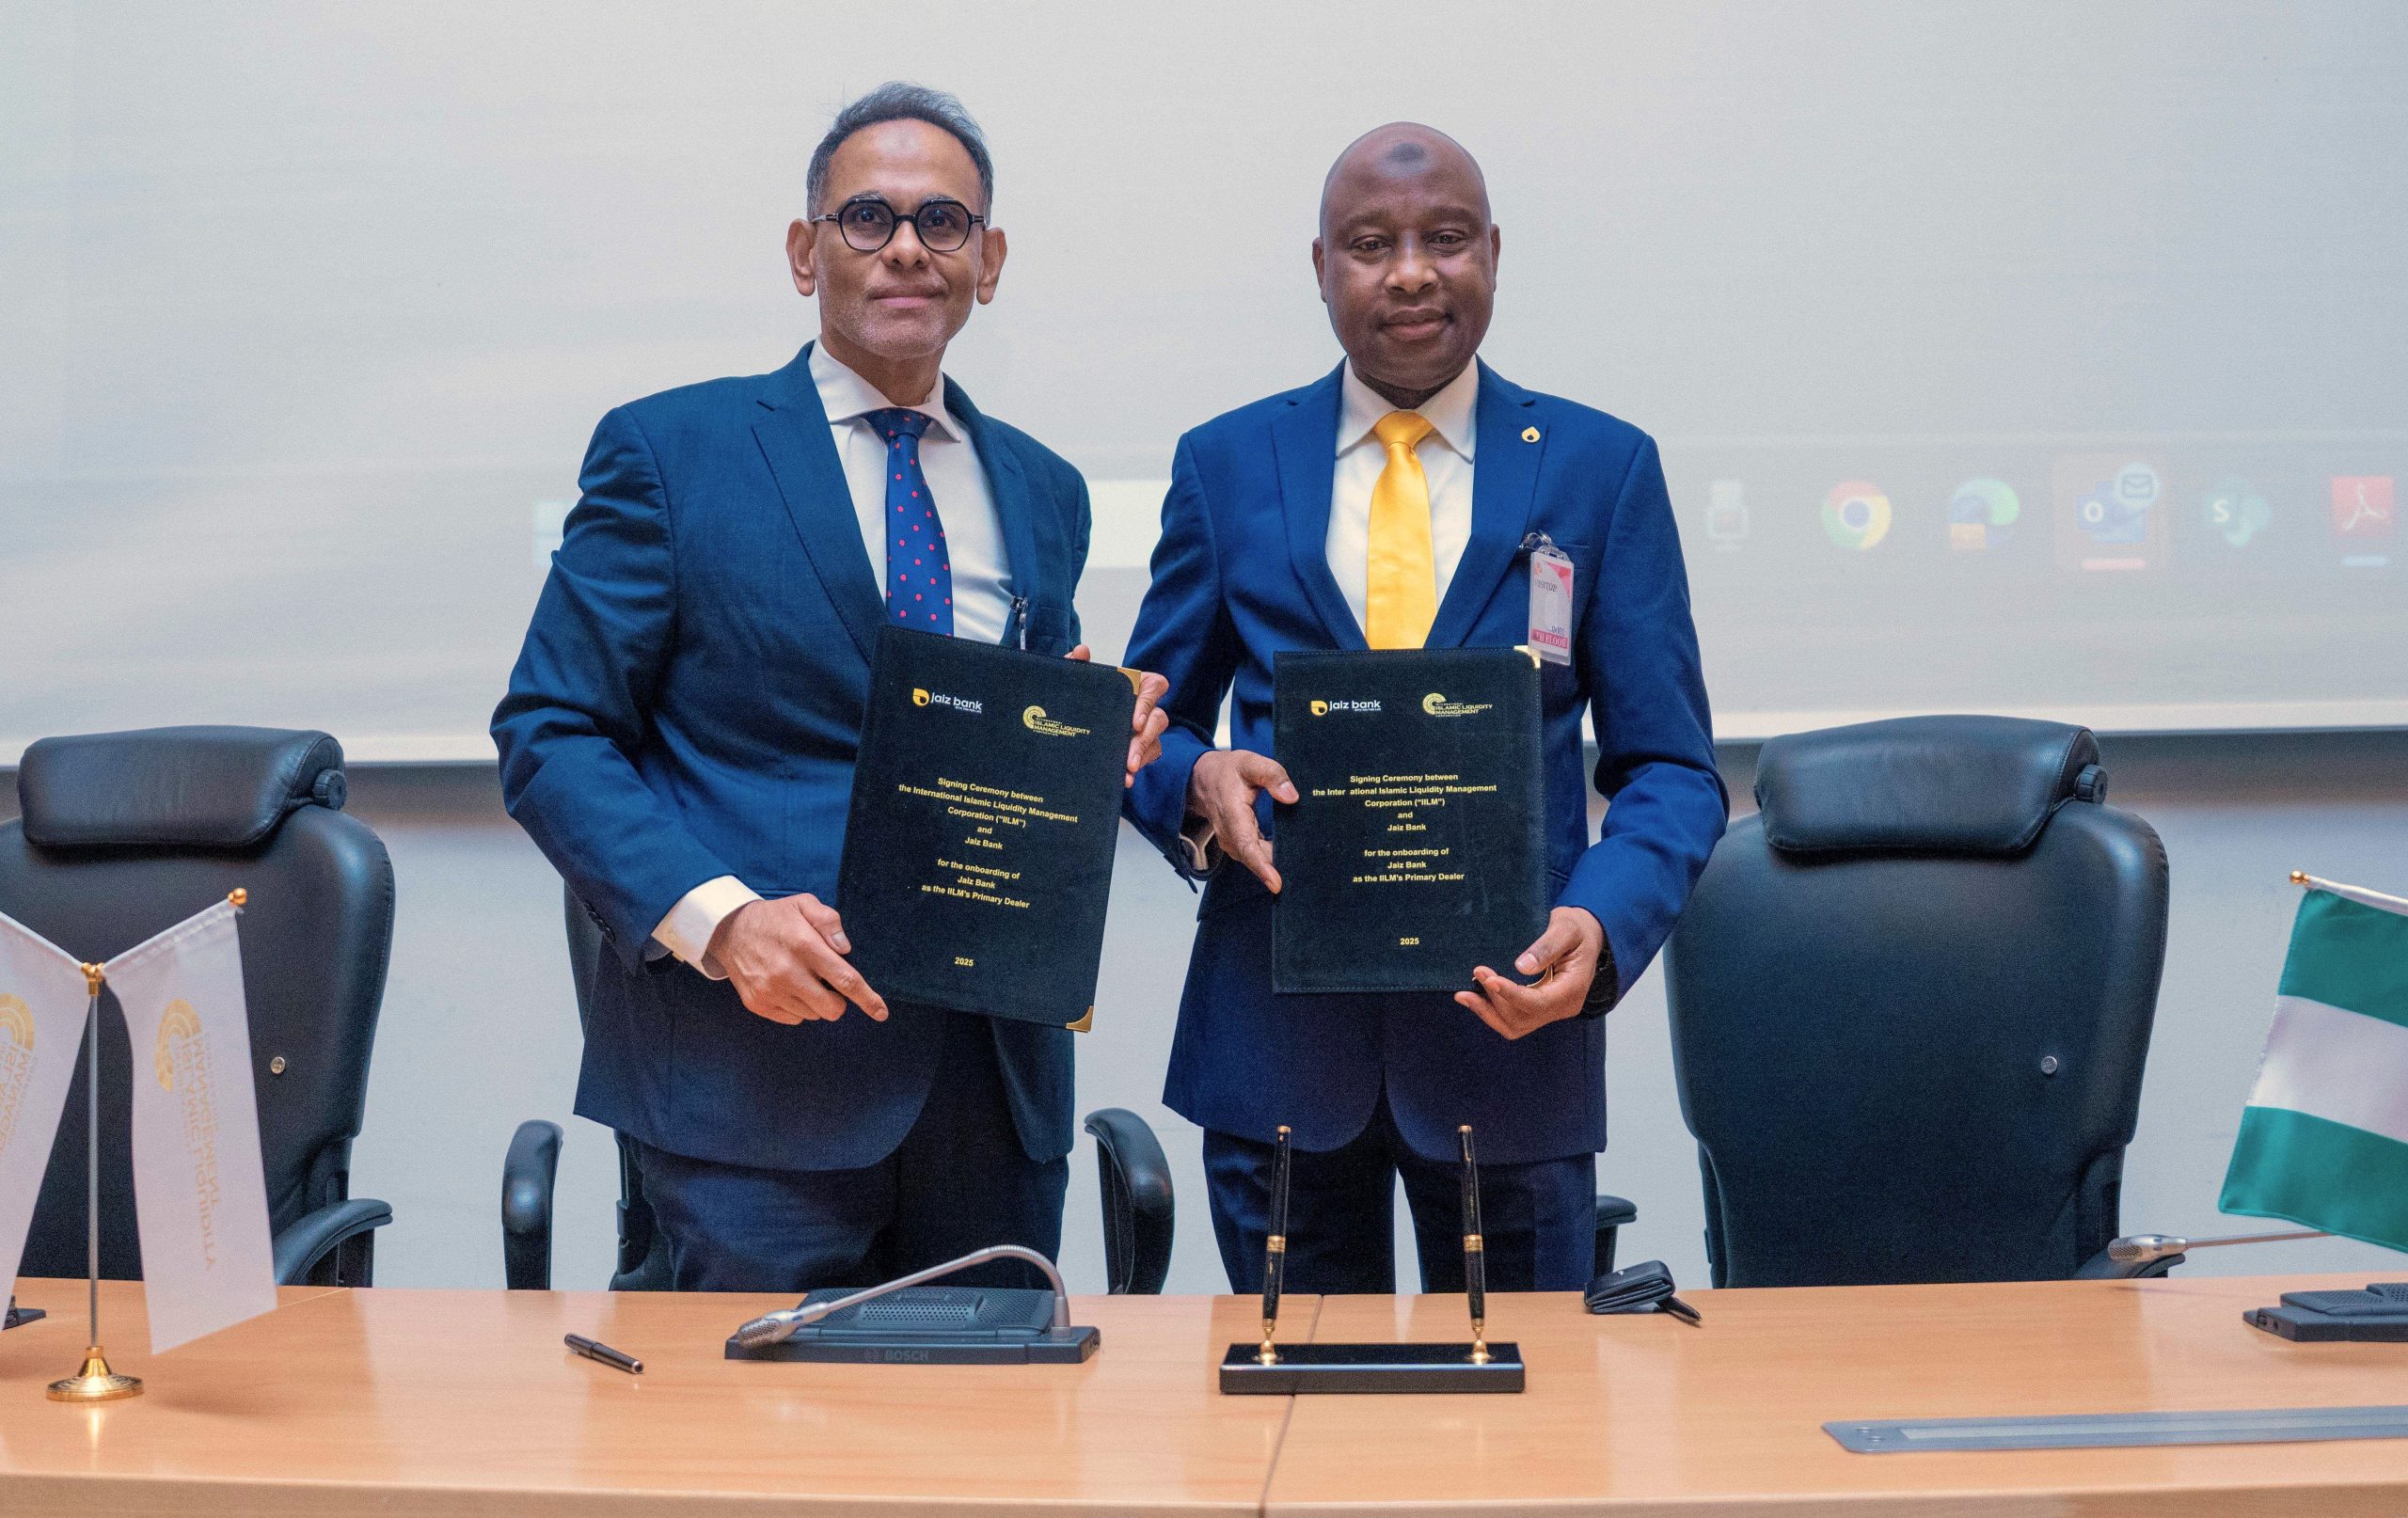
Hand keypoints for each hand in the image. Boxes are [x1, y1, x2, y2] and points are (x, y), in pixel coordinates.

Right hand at [706, 894, 888, 1024]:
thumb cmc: (775, 918)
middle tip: (830, 984)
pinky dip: (798, 1007)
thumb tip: (845, 950)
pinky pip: (793, 1019)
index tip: (881, 1011)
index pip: (844, 979)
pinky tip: (788, 987)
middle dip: (840, 1001)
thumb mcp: (804, 904)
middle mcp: (786, 972)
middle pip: (832, 1008)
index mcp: (803, 945)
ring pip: (813, 1015)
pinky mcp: (758, 1004)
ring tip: (803, 978)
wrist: (729, 931)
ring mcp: (770, 991)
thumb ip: (829, 921)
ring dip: (816, 1002)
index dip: (867, 998)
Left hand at [1067, 644, 1169, 786]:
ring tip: (1128, 769)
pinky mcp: (1139, 750)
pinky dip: (1137, 769)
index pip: (1155, 686)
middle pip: (1159, 719)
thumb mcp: (1074, 682)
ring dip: (1142, 755)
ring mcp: (1144, 731)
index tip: (1134, 722)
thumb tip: (1081, 651)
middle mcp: (1143, 709)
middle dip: (1146, 738)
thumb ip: (1075, 665)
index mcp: (1134, 686)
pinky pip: (1147, 759)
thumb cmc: (1079, 697)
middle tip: (1130, 755)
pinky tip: (1125, 779)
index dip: (1149, 702)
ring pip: (1155, 742)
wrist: (1066, 727)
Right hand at [1187, 748, 1296, 892]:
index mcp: (1232, 814)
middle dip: (1274, 870)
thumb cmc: (1227, 772)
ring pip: (1254, 859)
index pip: (1246, 845)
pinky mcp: (1237, 844)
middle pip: (1253, 858)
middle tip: (1301, 875)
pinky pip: (1254, 856)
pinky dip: (1268, 861)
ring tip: (1297, 870)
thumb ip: (1272, 775)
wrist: (1203, 779)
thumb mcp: (1250, 763)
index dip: (1261, 866)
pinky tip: (1287, 860)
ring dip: (1272, 867)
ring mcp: (1232, 841)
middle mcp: (1229, 834)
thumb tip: (1291, 796)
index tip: (1276, 883)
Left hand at [1455, 907, 1605, 1040]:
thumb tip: (1522, 967)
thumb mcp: (1566, 928)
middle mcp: (1562, 1007)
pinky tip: (1473, 998)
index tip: (1490, 979)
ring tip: (1463, 994)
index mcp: (1572, 989)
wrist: (1585, 935)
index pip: (1538, 1002)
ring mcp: (1551, 1011)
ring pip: (1514, 1025)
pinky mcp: (1538, 1009)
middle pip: (1523, 1017)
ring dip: (1487, 1012)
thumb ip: (1546, 947)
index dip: (1511, 994)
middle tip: (1478, 972)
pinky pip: (1513, 1020)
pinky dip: (1491, 1012)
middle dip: (1495, 999)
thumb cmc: (1577, 929)